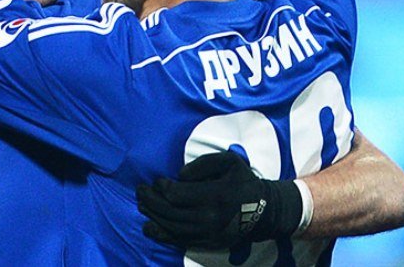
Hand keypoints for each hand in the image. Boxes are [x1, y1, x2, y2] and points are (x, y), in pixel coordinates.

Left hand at [136, 151, 302, 248]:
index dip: (161, 187)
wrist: (263, 211)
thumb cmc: (242, 181)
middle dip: (150, 200)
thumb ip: (203, 163)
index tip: (157, 180)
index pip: (177, 195)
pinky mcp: (207, 242)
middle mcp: (210, 218)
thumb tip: (180, 176)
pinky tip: (148, 227)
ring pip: (171, 227)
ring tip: (141, 204)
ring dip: (152, 215)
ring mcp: (207, 233)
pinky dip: (161, 234)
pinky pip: (179, 240)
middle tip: (140, 190)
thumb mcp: (229, 161)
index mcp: (215, 195)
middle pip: (170, 212)